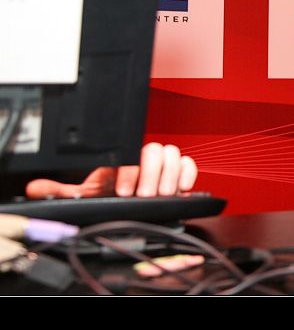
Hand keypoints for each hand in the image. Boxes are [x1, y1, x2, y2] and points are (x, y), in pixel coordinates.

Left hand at [25, 143, 197, 198]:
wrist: (131, 210)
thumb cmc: (110, 201)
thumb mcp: (84, 197)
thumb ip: (62, 192)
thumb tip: (36, 189)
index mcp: (123, 161)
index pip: (131, 154)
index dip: (130, 171)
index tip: (124, 191)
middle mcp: (144, 160)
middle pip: (157, 150)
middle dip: (152, 175)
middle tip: (145, 195)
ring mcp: (162, 166)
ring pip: (174, 154)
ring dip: (170, 175)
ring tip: (162, 194)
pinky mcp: (179, 174)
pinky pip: (189, 163)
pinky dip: (187, 173)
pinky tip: (181, 187)